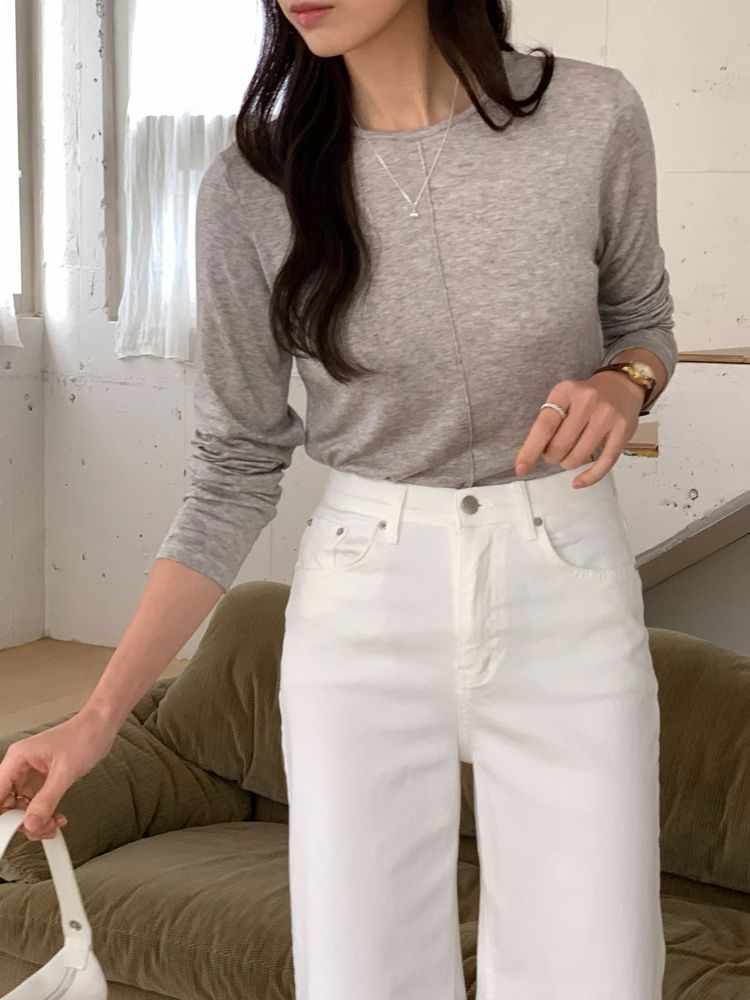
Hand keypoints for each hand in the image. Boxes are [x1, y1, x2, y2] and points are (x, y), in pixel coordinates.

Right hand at [0, 710, 117, 840]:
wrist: (102, 727)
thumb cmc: (83, 736)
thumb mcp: (64, 772)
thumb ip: (46, 800)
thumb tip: (31, 824)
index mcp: (17, 759)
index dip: (2, 816)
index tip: (11, 831)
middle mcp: (20, 767)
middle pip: (6, 804)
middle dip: (22, 821)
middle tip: (41, 829)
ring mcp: (31, 775)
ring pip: (21, 808)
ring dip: (36, 821)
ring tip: (54, 824)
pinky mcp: (43, 781)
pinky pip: (35, 804)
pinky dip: (44, 815)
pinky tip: (57, 818)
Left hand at [514, 371, 644, 487]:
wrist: (621, 385)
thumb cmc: (585, 398)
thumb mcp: (563, 399)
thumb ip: (549, 423)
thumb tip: (533, 455)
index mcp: (565, 391)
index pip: (544, 426)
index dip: (530, 450)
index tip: (520, 468)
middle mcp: (587, 401)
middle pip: (560, 444)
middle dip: (552, 457)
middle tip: (554, 454)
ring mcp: (606, 416)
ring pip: (579, 456)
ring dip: (567, 464)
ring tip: (567, 458)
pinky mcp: (623, 430)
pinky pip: (604, 462)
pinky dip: (589, 477)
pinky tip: (578, 482)